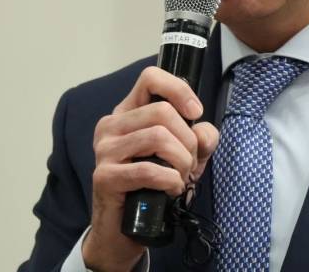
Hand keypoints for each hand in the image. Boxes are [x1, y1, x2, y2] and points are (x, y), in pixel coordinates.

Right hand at [82, 66, 219, 271]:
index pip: (150, 78)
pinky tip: (172, 189)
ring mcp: (105, 150)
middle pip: (162, 111)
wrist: (124, 230)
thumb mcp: (185, 156)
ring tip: (181, 177)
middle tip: (190, 163)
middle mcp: (111, 125)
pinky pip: (148, 169)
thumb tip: (204, 134)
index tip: (196, 112)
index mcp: (128, 112)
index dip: (178, 89)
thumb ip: (201, 138)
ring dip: (181, 161)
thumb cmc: (153, 186)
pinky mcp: (104, 176)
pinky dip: (170, 180)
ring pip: (158, 137)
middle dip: (188, 140)